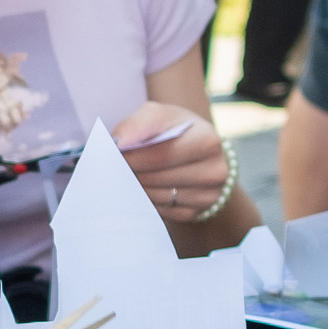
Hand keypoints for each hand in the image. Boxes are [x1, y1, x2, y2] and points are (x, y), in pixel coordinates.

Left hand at [113, 101, 229, 222]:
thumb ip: (137, 123)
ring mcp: (207, 196)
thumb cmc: (173, 130)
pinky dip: (146, 200)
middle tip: (115, 166)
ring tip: (131, 173)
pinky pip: (159, 211)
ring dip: (135, 187)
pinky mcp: (195, 213)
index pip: (159, 155)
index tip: (112, 155)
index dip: (131, 157)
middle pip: (155, 178)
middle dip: (130, 172)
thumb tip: (118, 142)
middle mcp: (215, 171)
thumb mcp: (159, 115)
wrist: (195, 150)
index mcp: (207, 141)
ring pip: (155, 197)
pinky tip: (145, 187)